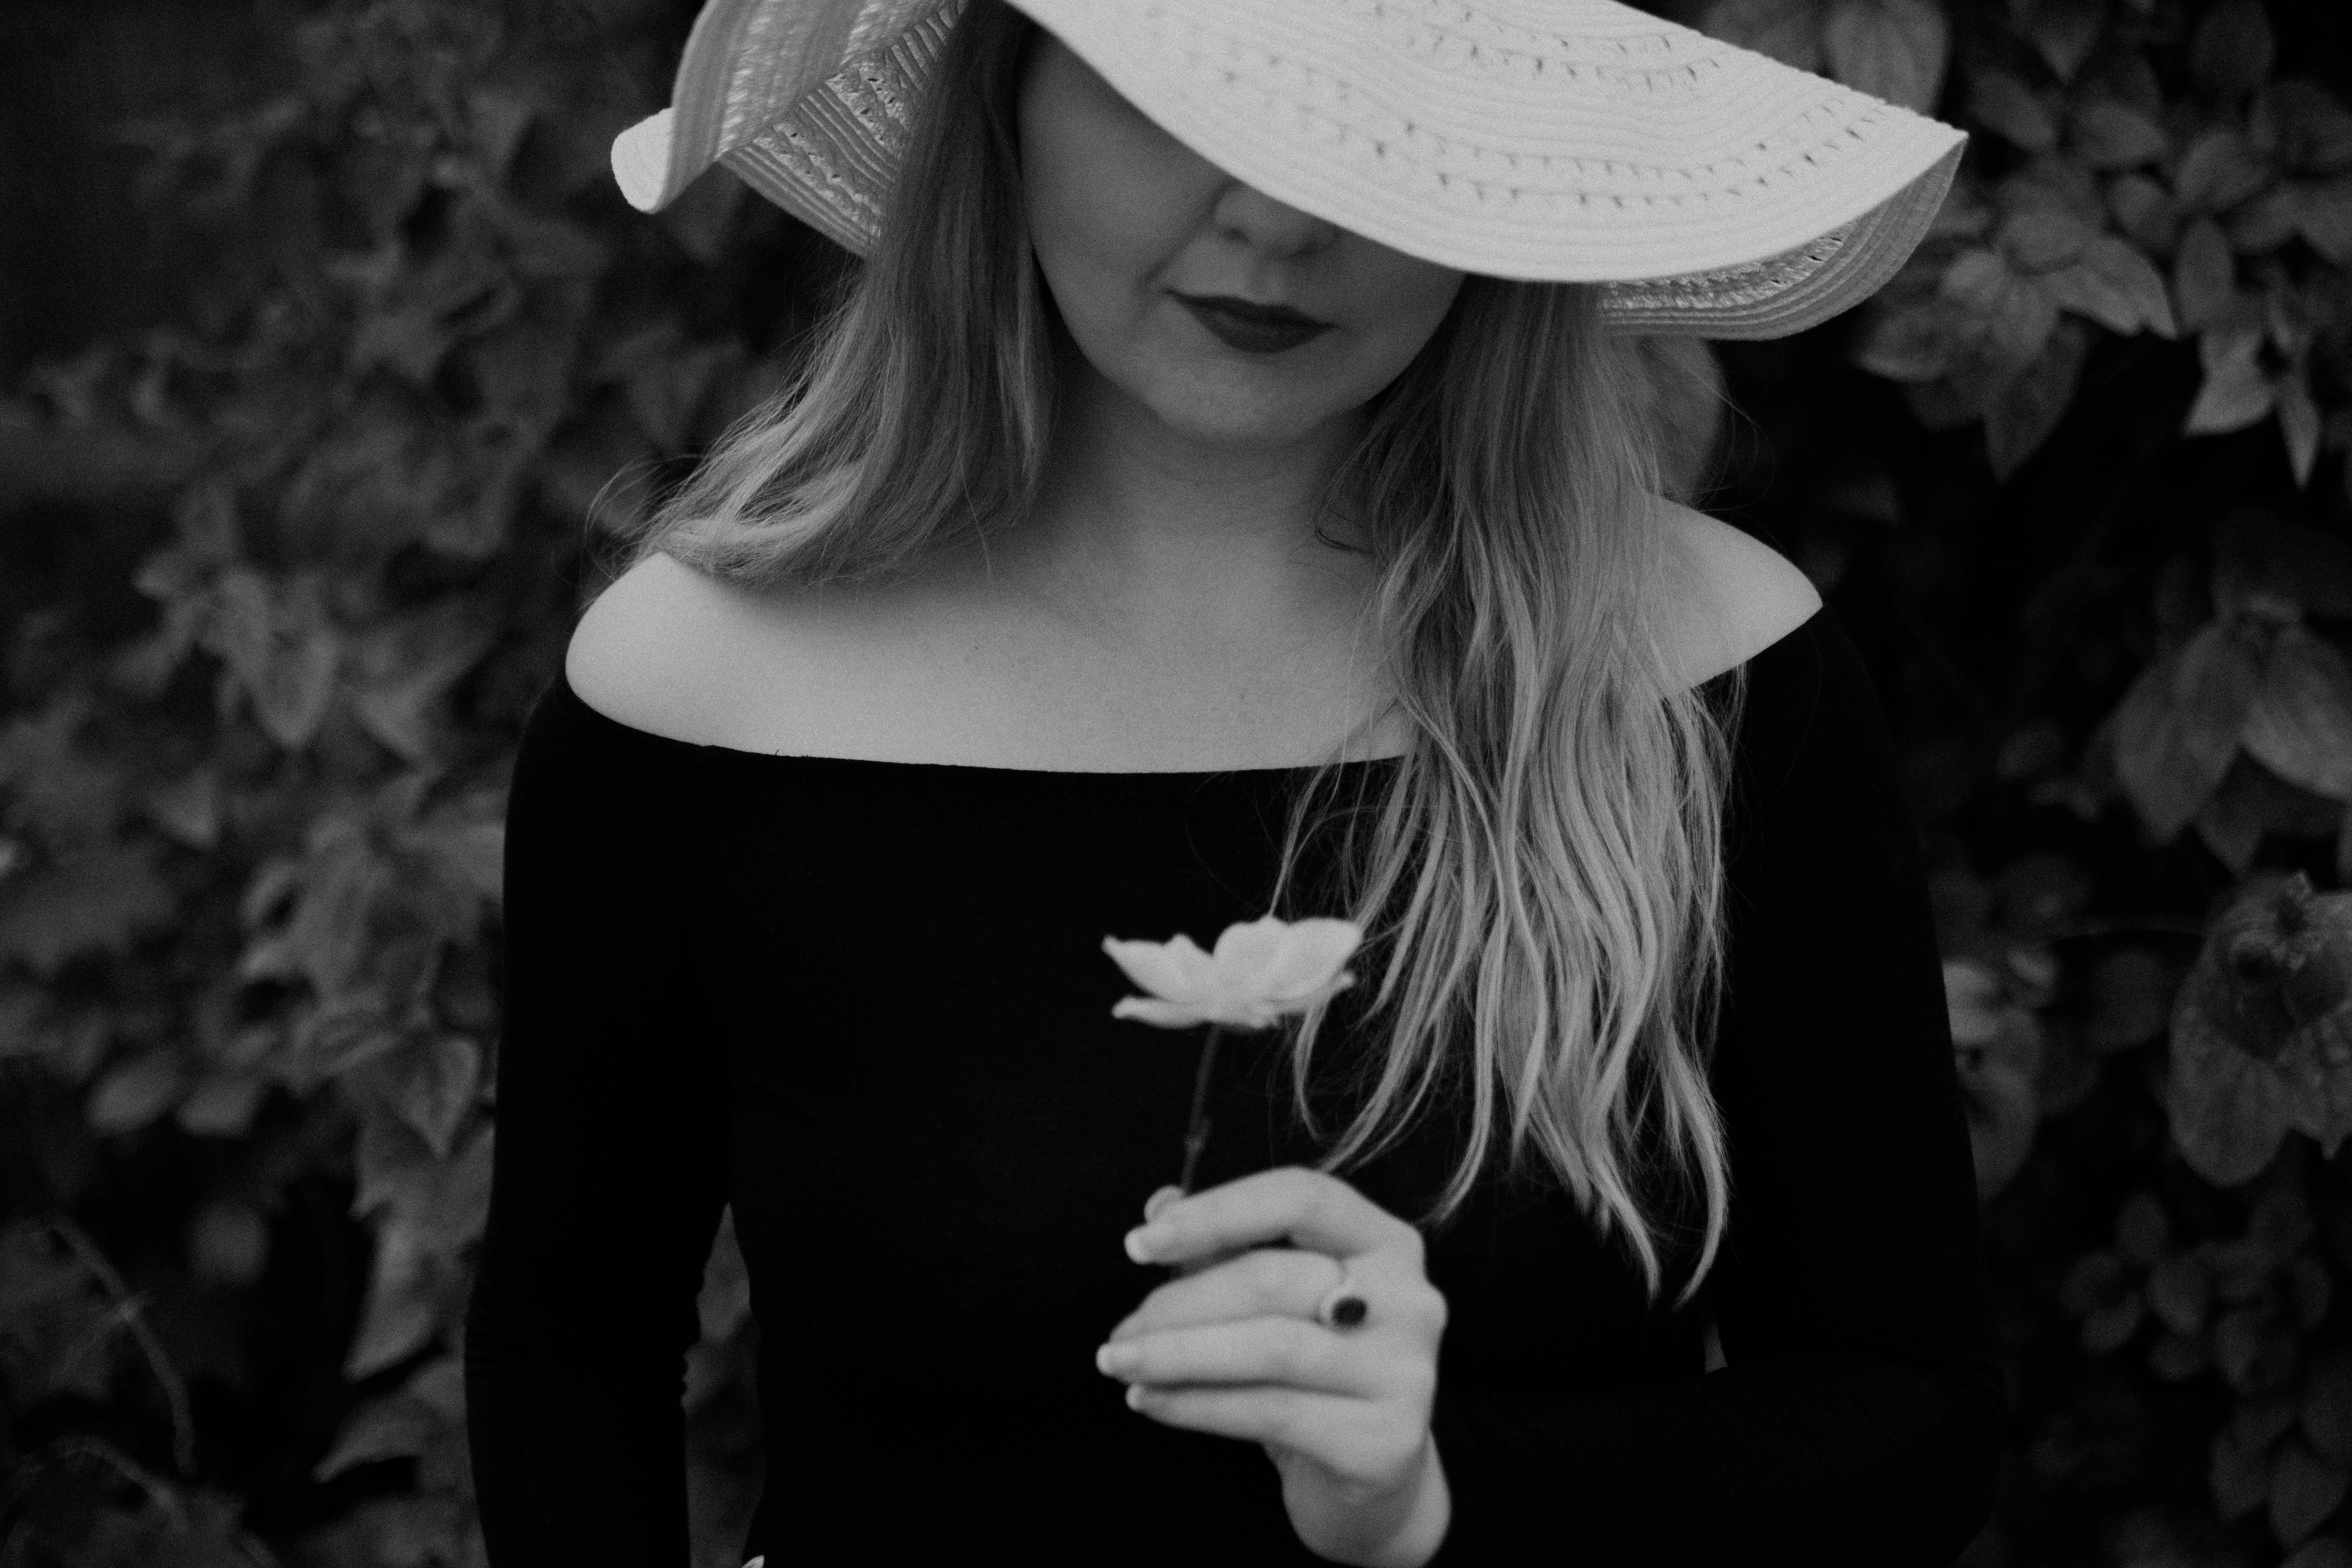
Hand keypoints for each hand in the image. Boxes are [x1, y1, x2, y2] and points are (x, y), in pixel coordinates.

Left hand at [1096, 1167, 1452, 1567]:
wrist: (1375, 1478)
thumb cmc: (1315, 1373)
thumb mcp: (1275, 1301)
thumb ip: (1224, 1246)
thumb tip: (1159, 1205)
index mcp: (1386, 1243)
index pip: (1301, 1198)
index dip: (1216, 1213)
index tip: (1140, 1243)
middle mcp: (1410, 1300)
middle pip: (1274, 1279)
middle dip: (1178, 1304)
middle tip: (1119, 1334)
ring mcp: (1405, 1373)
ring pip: (1269, 1348)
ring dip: (1175, 1355)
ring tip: (1120, 1365)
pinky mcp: (1386, 1441)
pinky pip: (1271, 1412)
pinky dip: (1196, 1405)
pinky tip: (1151, 1402)